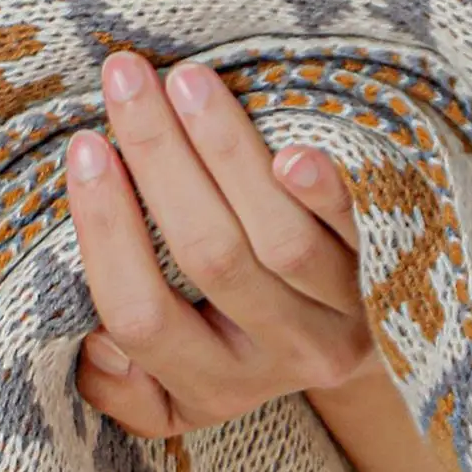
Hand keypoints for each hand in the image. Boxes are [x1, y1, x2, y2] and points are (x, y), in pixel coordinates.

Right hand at [67, 51, 376, 436]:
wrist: (358, 352)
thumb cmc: (230, 344)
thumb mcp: (169, 392)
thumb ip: (114, 385)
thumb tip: (97, 343)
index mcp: (210, 387)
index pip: (141, 315)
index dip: (107, 232)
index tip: (84, 148)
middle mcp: (279, 357)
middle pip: (212, 258)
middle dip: (160, 160)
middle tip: (124, 79)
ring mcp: (342, 316)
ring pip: (282, 239)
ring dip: (229, 152)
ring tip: (188, 81)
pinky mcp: (387, 270)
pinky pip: (361, 230)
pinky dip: (327, 193)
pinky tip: (295, 152)